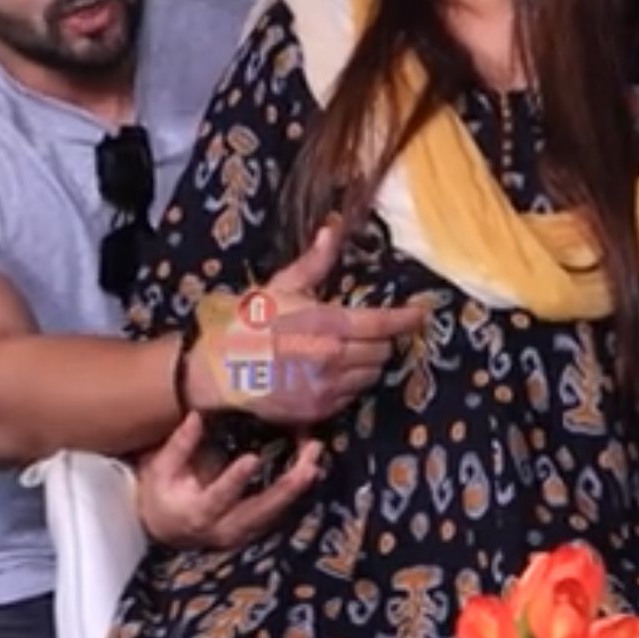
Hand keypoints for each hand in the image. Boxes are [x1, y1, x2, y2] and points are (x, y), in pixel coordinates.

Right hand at [134, 410, 323, 549]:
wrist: (166, 527)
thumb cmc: (162, 493)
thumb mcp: (160, 469)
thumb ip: (179, 446)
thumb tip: (196, 416)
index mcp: (196, 514)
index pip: (217, 498)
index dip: (234, 480)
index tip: (252, 458)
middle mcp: (223, 529)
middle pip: (259, 511)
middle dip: (286, 489)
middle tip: (308, 464)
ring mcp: (242, 532)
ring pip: (274, 513)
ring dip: (297, 488)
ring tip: (315, 459)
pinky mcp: (254, 528)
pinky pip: (278, 511)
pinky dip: (295, 490)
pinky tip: (311, 466)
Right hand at [185, 222, 426, 424]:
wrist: (217, 371)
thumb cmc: (247, 324)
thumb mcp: (280, 286)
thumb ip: (315, 261)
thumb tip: (333, 226)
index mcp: (326, 324)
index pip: (382, 324)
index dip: (406, 318)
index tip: (420, 314)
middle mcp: (332, 359)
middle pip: (382, 351)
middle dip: (382, 340)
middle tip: (370, 330)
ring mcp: (327, 389)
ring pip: (371, 375)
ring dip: (368, 362)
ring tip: (348, 350)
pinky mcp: (318, 411)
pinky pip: (352, 397)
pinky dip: (350, 383)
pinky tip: (332, 370)